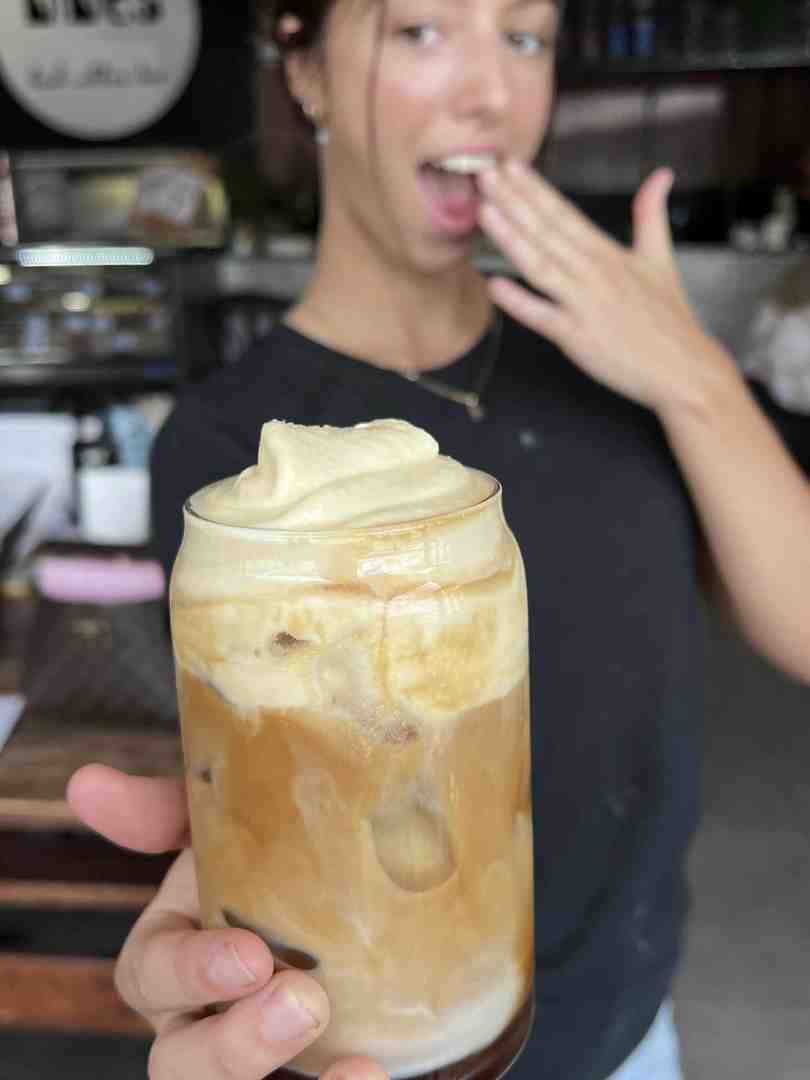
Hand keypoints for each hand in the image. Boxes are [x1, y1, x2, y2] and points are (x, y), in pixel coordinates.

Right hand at [67, 765, 387, 1079]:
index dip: (192, 973)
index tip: (253, 956)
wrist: (368, 886)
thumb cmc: (277, 852)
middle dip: (233, 1043)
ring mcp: (254, 1054)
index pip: (151, 977)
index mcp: (172, 952)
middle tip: (304, 999)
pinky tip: (369, 1070)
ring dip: (269, 1066)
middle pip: (179, 1063)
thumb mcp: (227, 822)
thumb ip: (169, 808)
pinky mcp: (307, 1071)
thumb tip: (86, 784)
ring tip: (341, 1045)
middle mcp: (200, 1016)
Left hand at [477, 161, 735, 417]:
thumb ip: (651, 215)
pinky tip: (494, 285)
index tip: (509, 166)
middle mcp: (595, 273)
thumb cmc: (670, 320)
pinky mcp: (579, 337)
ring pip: (541, 265)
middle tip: (485, 173)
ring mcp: (585, 304)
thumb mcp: (661, 259)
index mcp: (609, 254)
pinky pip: (543, 317)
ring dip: (511, 238)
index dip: (535, 189)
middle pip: (547, 231)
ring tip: (484, 211)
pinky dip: (519, 302)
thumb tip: (662, 174)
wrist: (684, 369)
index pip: (564, 214)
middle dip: (514, 201)